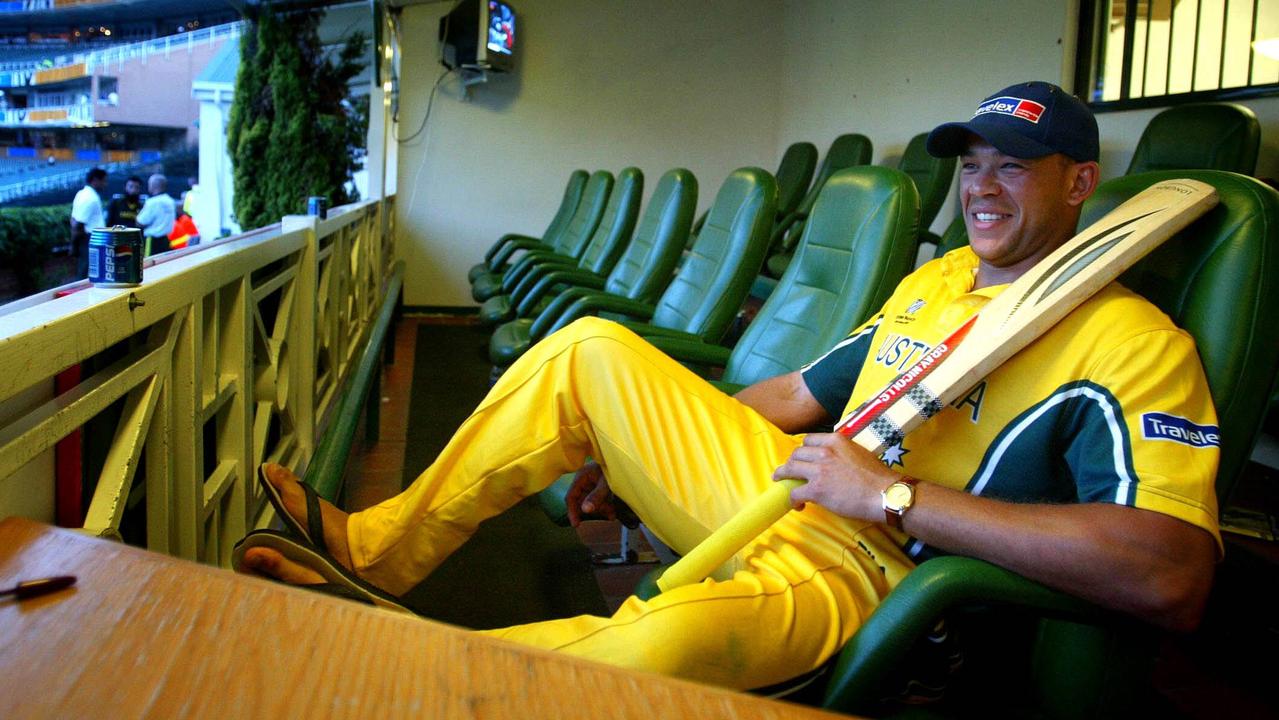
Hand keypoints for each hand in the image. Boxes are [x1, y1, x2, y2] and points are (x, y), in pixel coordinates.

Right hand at [565, 460, 614, 526]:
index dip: (572, 511)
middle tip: (607, 514)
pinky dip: (605, 507)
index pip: (571, 497)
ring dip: (601, 509)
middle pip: (583, 501)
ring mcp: (592, 484)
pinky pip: (599, 500)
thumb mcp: (606, 483)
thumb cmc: (614, 467)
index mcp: (581, 477)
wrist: (627, 461)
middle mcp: (585, 481)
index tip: (576, 524)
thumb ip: (596, 496)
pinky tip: (613, 513)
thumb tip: (585, 510)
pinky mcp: (600, 487)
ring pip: (592, 502)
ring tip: (612, 514)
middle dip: (594, 510)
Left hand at [773, 433, 899, 519]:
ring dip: (784, 477)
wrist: (885, 494)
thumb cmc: (877, 477)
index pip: (809, 440)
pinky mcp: (816, 489)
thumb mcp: (859, 452)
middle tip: (792, 473)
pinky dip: (793, 499)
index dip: (803, 451)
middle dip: (792, 464)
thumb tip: (834, 462)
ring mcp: (819, 470)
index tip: (803, 459)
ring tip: (784, 485)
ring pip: (789, 469)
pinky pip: (794, 492)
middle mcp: (824, 451)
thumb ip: (842, 453)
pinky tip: (798, 504)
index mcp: (836, 440)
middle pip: (796, 454)